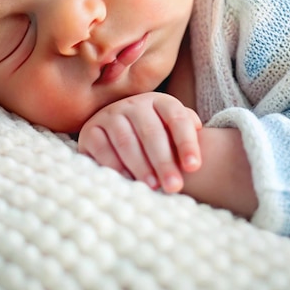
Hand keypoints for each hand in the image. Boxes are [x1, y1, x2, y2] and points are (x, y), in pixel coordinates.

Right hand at [77, 92, 201, 192]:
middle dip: (164, 161)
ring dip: (141, 166)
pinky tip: (127, 181)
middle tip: (174, 186)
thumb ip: (187, 131)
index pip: (176, 118)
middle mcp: (134, 104)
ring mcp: (110, 114)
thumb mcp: (172, 131)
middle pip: (151, 132)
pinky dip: (115, 166)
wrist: (116, 132)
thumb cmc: (154, 137)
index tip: (194, 167)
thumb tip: (198, 127)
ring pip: (126, 141)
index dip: (186, 142)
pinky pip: (103, 148)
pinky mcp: (90, 130)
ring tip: (153, 187)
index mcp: (159, 101)